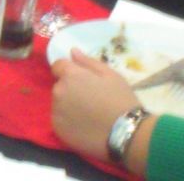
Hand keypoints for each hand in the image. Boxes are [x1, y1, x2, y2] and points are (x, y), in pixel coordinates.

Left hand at [51, 49, 145, 166]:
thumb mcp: (111, 75)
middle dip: (70, 89)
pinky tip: (84, 125)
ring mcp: (56, 111)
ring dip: (68, 105)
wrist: (126, 131)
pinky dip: (68, 121)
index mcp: (71, 75)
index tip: (82, 80)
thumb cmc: (121, 100)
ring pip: (59, 103)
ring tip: (89, 114)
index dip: (69, 71)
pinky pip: (59, 120)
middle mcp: (59, 91)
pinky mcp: (57, 128)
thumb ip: (88, 62)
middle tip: (90, 99)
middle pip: (60, 86)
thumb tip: (73, 51)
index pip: (58, 66)